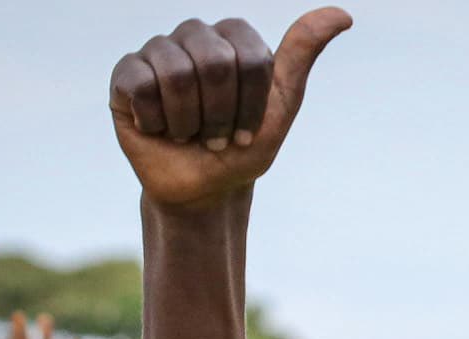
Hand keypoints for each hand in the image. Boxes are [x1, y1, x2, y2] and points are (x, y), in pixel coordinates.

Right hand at [109, 10, 350, 213]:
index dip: (251, 105)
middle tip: (217, 136)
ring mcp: (158, 50)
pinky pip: (139, 84)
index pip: (249, 57)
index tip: (248, 131)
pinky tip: (158, 128)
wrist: (202, 190)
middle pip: (213, 62)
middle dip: (220, 115)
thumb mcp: (280, 108)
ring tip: (188, 135)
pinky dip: (155, 120)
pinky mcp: (126, 73)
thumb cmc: (243, 149)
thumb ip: (301, 57)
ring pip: (174, 73)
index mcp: (233, 37)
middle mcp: (195, 35)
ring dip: (187, 122)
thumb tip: (342, 14)